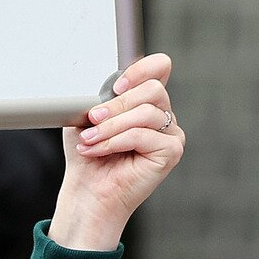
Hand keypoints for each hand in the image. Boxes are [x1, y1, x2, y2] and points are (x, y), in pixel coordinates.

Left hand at [49, 54, 184, 252]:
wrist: (87, 191)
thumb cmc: (88, 155)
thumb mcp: (86, 117)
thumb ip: (98, 96)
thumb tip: (101, 88)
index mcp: (145, 101)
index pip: (160, 67)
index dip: (142, 69)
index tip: (116, 85)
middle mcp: (162, 114)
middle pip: (152, 89)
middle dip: (116, 104)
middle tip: (93, 119)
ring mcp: (171, 133)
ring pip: (145, 112)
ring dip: (111, 126)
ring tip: (90, 140)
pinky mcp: (172, 151)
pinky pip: (143, 135)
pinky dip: (116, 141)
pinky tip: (99, 150)